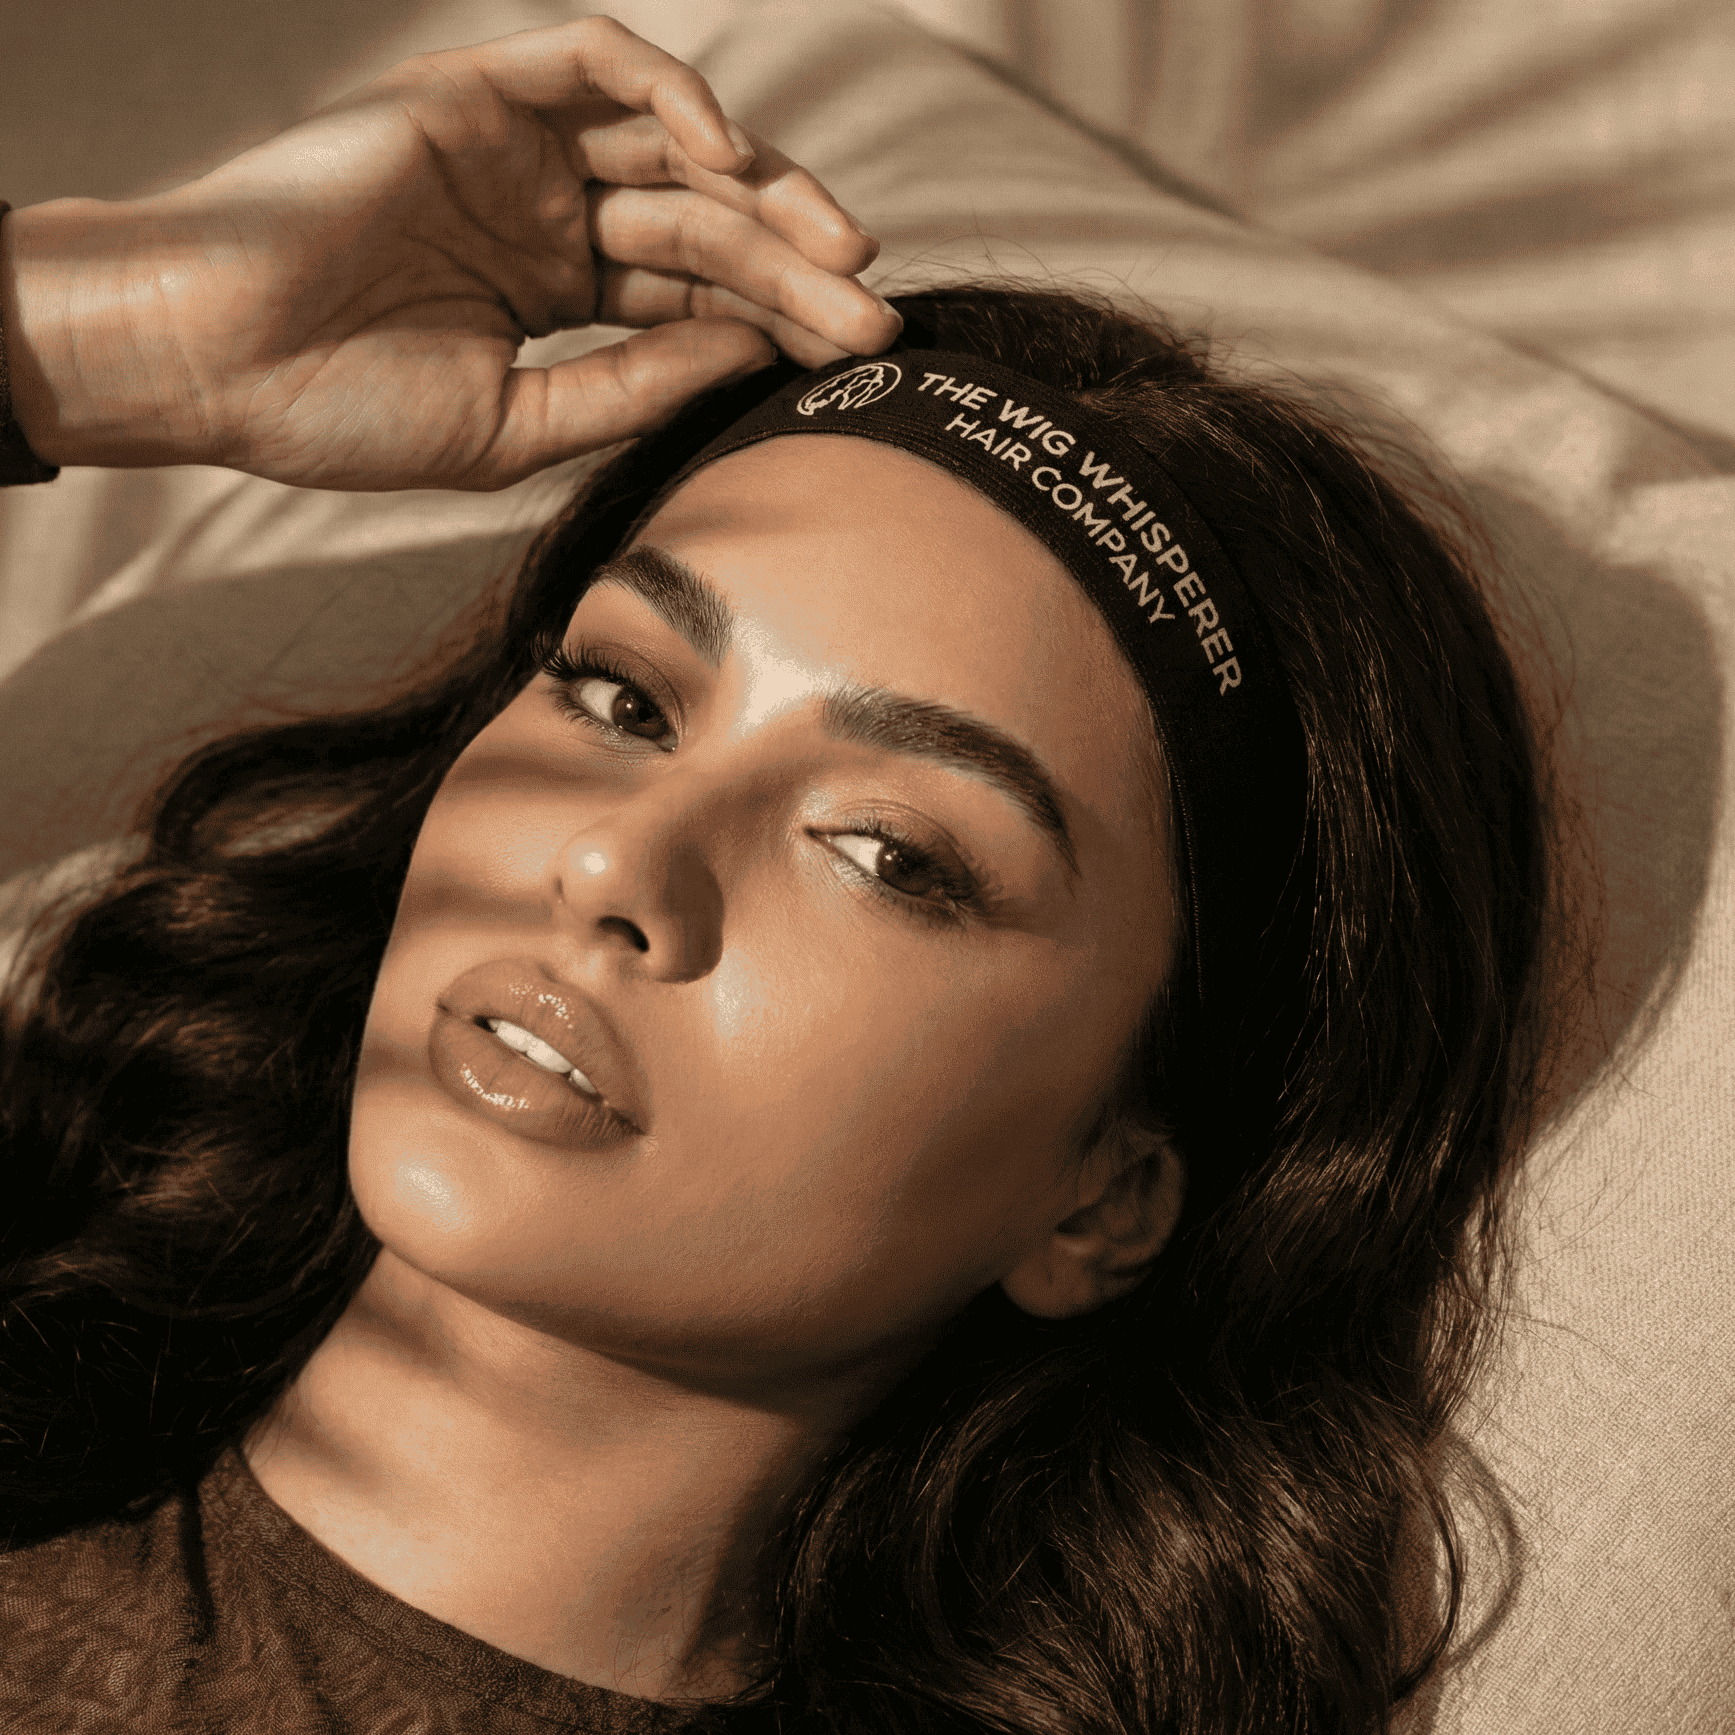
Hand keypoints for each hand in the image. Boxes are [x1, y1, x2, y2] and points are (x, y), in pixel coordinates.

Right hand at [0, 17, 899, 490]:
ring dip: (765, 191)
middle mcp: (550, 220)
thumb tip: (751, 357)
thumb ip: (635, 385)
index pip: (698, 301)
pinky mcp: (476, 93)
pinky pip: (592, 65)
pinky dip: (668, 94)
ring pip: (675, 153)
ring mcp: (518, 156)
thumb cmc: (341, 410)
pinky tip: (725, 158)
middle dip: (800, 271)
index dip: (779, 324)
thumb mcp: (521, 427)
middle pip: (708, 232)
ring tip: (840, 249)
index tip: (856, 363)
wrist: (215, 363)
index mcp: (558, 298)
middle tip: (878, 316)